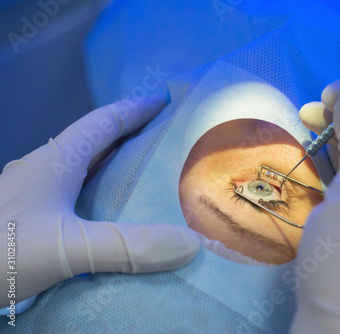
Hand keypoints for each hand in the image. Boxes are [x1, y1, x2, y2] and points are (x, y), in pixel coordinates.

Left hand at [0, 96, 199, 307]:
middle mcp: (43, 172)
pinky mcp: (30, 219)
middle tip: (166, 141)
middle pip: (95, 142)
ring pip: (84, 171)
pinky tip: (113, 216)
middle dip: (131, 136)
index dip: (136, 109)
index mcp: (54, 162)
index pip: (103, 122)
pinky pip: (75, 197)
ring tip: (149, 177)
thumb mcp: (67, 248)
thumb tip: (190, 243)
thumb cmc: (0, 251)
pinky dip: (101, 197)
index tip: (165, 101)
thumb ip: (127, 246)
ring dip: (115, 167)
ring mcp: (33, 196)